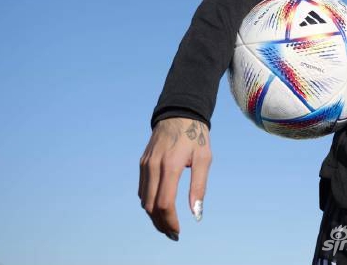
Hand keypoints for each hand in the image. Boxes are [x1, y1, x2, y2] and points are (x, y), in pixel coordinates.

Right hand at [139, 117, 211, 240]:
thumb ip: (199, 186)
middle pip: (151, 206)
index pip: (165, 203)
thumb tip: (196, 213)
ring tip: (167, 224)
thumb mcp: (204, 159)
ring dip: (153, 216)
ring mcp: (145, 165)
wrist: (179, 113)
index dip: (170, 221)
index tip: (178, 230)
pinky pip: (142, 189)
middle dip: (160, 223)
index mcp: (170, 165)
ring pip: (144, 200)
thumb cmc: (196, 136)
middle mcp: (153, 166)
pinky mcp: (142, 163)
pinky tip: (159, 207)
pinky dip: (148, 202)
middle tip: (172, 233)